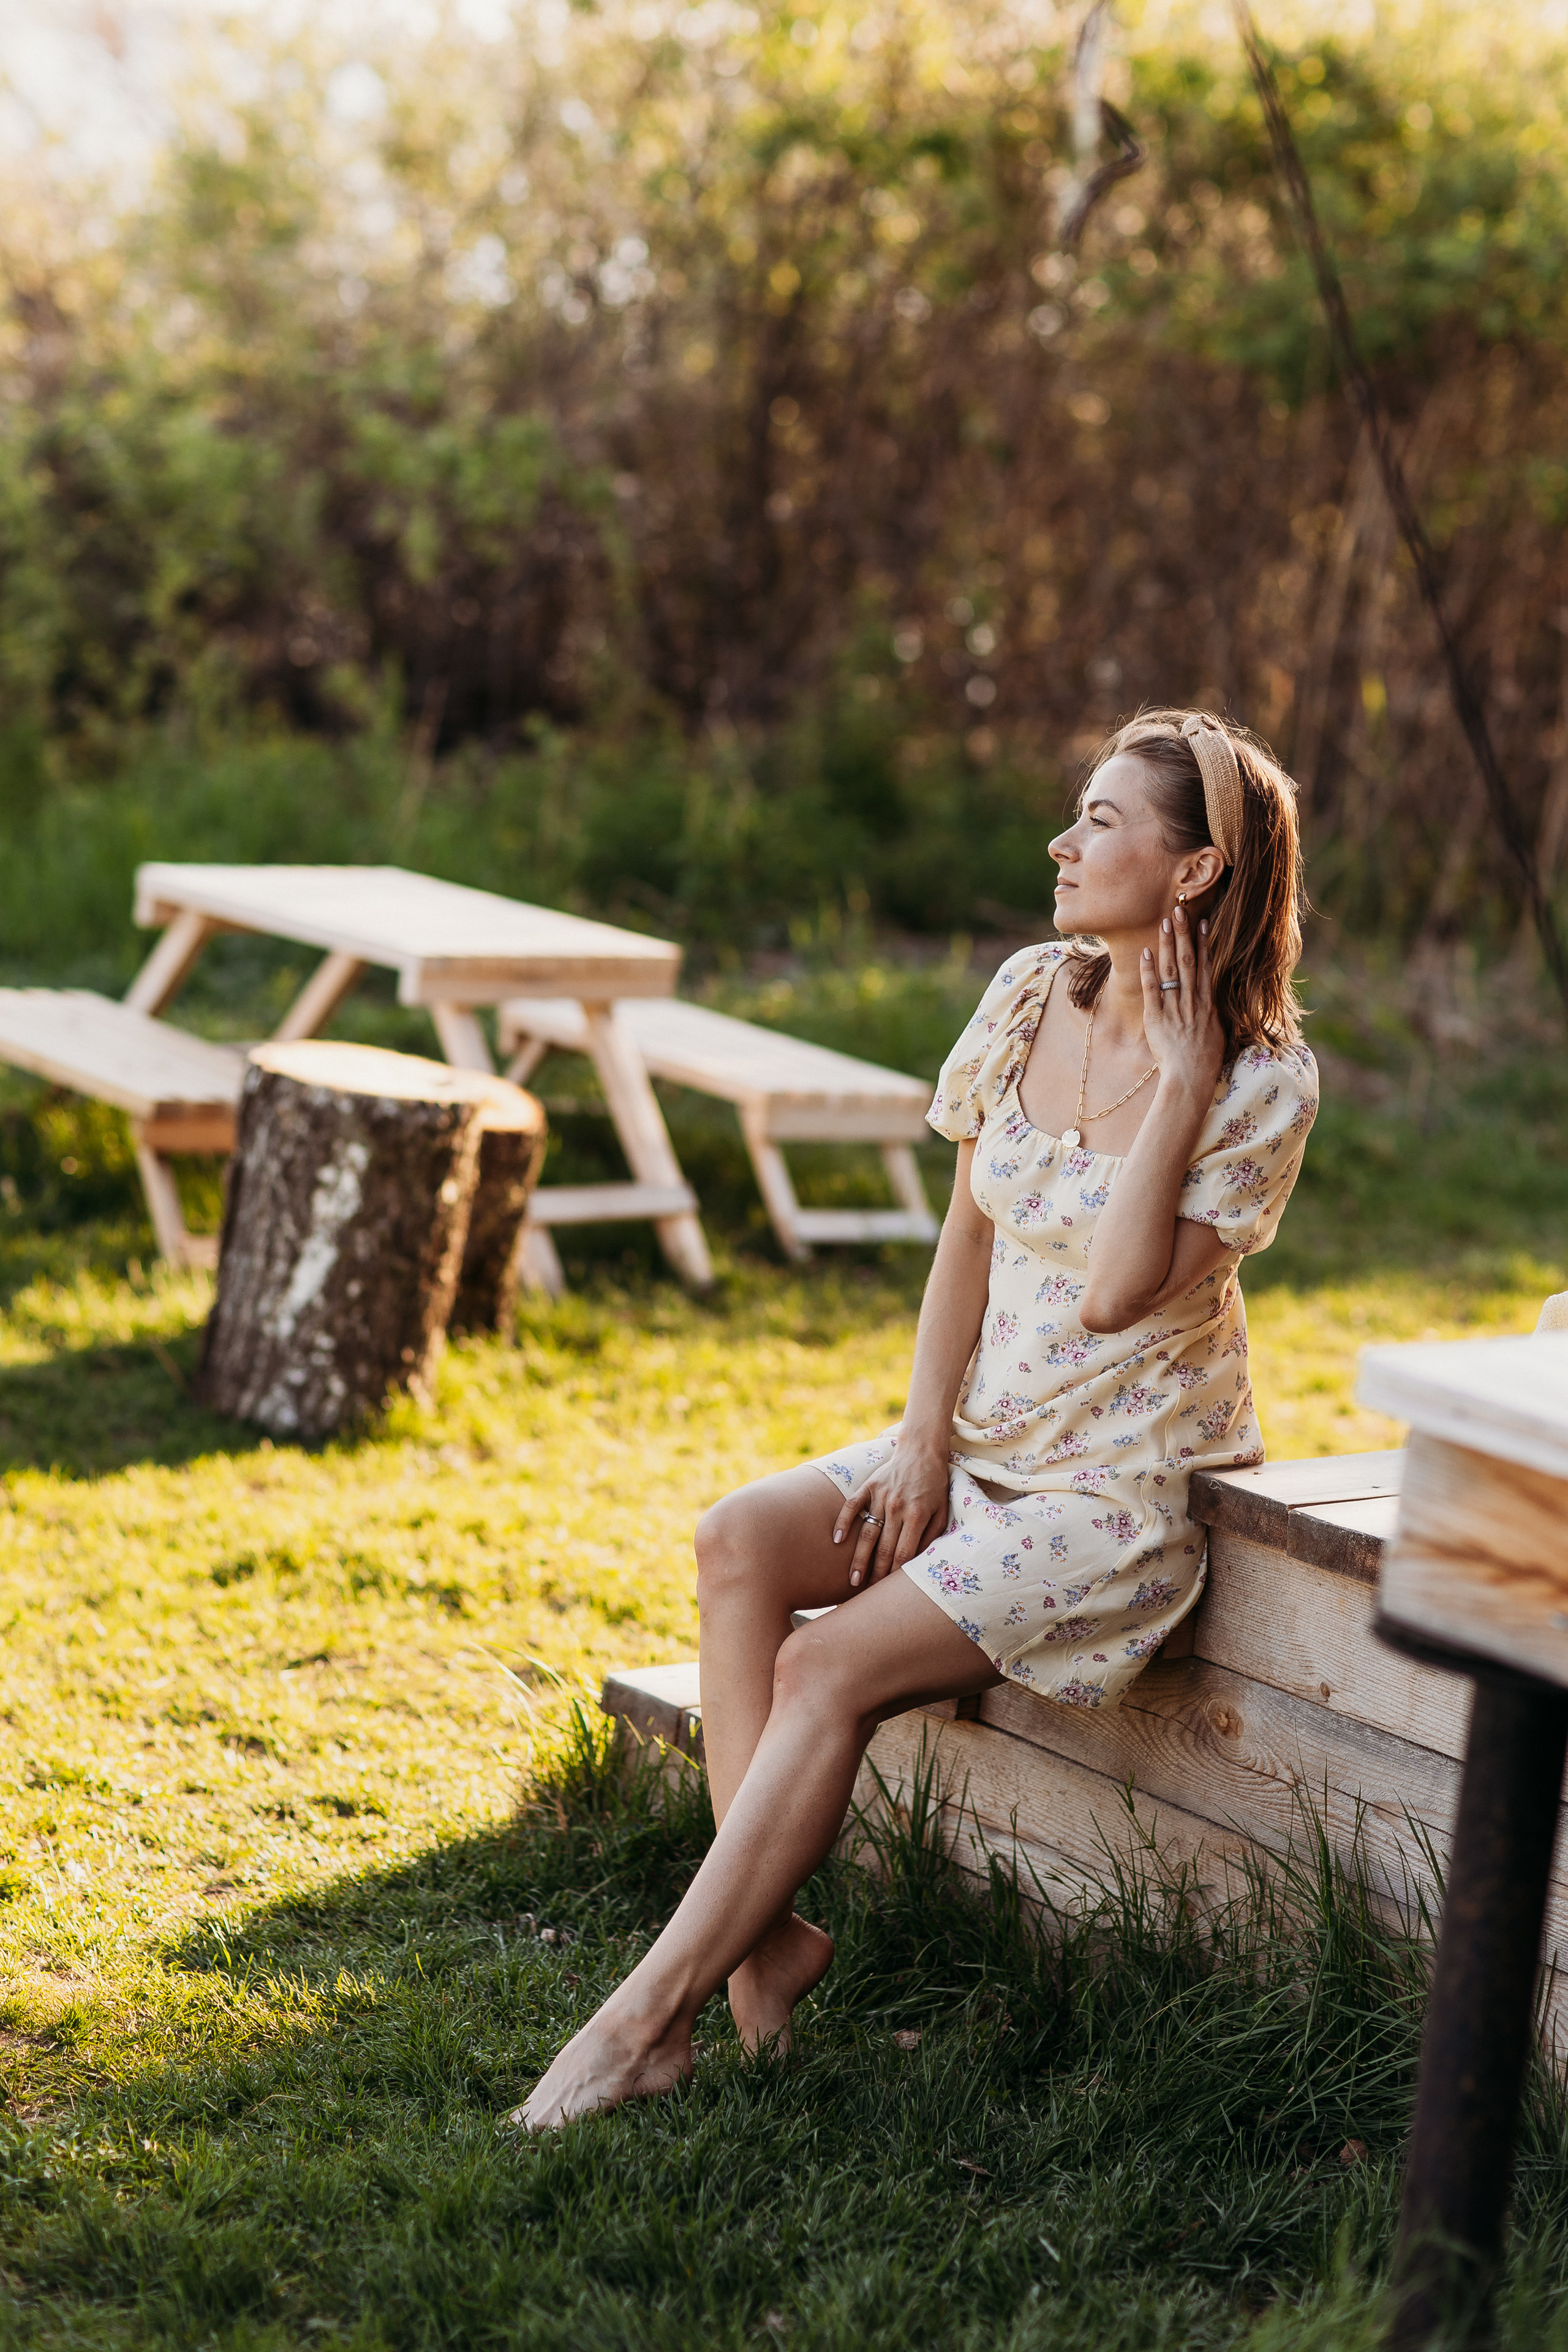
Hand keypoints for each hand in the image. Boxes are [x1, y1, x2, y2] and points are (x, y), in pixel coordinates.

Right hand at [832, 1438, 949, 1591]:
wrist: (921, 1452)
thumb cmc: (934, 1486)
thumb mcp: (942, 1511)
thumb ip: (932, 1536)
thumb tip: (918, 1562)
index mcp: (917, 1515)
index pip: (903, 1554)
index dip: (895, 1575)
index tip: (888, 1590)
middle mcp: (897, 1507)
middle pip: (883, 1549)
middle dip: (875, 1574)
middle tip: (868, 1593)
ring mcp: (880, 1496)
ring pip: (867, 1533)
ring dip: (859, 1558)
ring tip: (853, 1579)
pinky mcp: (868, 1486)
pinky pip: (852, 1506)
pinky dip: (843, 1522)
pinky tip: (837, 1540)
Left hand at [1141, 903, 1224, 1101]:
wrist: (1191, 1079)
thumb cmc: (1205, 1061)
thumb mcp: (1218, 1034)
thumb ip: (1214, 1014)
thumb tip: (1214, 1003)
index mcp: (1208, 1004)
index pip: (1207, 966)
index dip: (1204, 943)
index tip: (1202, 922)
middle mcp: (1193, 1002)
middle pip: (1189, 961)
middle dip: (1184, 934)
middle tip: (1180, 910)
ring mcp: (1175, 1009)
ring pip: (1172, 971)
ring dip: (1168, 945)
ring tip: (1165, 922)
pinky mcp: (1157, 1019)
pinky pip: (1153, 991)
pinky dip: (1149, 971)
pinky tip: (1146, 953)